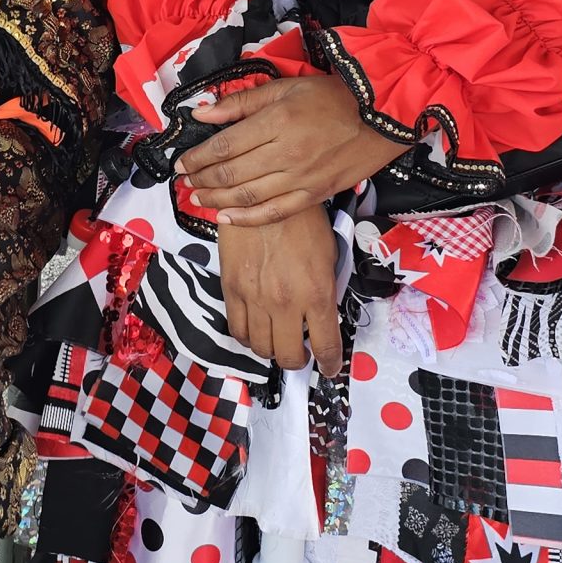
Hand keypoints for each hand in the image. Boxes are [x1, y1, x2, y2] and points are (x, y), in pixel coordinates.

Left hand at [180, 72, 402, 225]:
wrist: (382, 117)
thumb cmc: (333, 96)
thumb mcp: (286, 87)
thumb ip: (242, 102)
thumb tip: (202, 112)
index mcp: (277, 121)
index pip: (225, 144)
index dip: (197, 157)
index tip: (181, 163)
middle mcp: (286, 152)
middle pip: (232, 172)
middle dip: (202, 179)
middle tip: (184, 181)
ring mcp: (301, 177)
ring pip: (248, 196)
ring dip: (217, 199)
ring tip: (198, 198)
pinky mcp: (315, 194)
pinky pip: (275, 213)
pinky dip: (247, 218)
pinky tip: (225, 218)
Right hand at [218, 210, 342, 375]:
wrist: (261, 194)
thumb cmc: (301, 219)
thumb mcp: (329, 254)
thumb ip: (326, 290)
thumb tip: (324, 316)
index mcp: (317, 293)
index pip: (326, 345)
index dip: (329, 364)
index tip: (328, 368)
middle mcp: (285, 302)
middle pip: (289, 356)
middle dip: (298, 361)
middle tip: (303, 353)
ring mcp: (255, 298)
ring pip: (261, 348)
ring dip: (272, 350)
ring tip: (279, 340)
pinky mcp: (232, 290)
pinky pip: (237, 329)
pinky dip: (248, 337)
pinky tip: (257, 329)